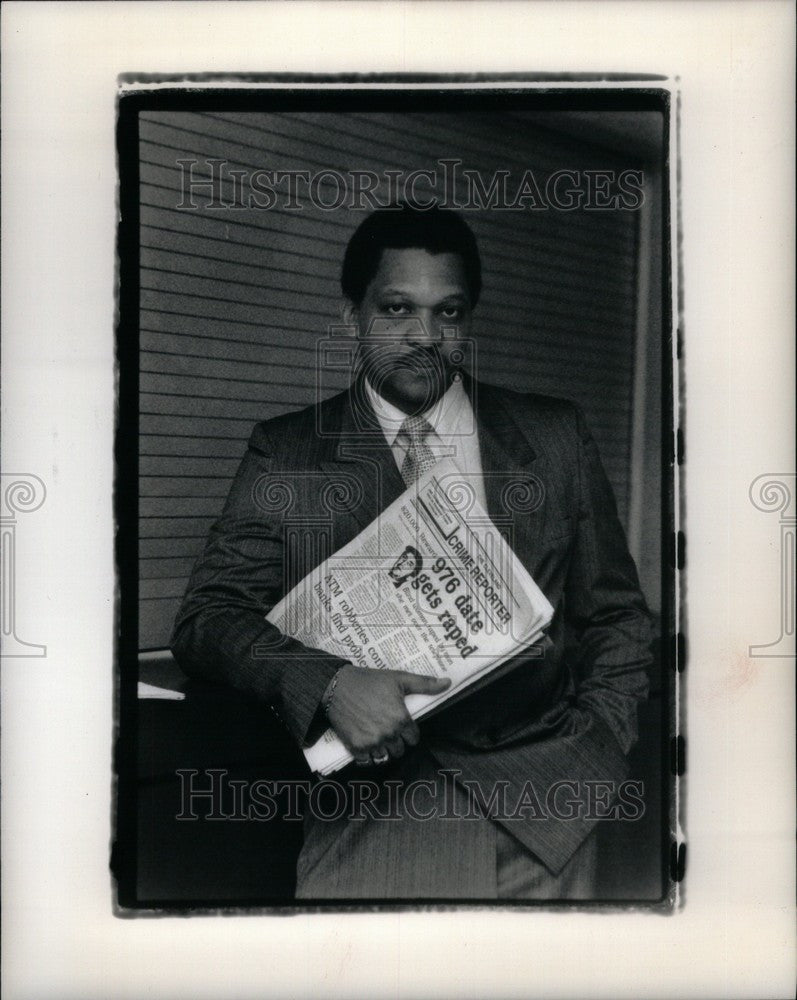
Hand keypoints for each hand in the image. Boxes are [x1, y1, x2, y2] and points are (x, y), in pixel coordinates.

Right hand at [326, 664, 450, 765]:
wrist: (337, 686)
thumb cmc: (369, 681)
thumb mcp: (399, 679)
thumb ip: (424, 684)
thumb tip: (448, 683)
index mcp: (401, 719)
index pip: (414, 739)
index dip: (408, 732)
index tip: (400, 725)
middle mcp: (388, 734)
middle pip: (400, 750)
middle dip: (396, 741)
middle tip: (386, 729)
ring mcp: (372, 743)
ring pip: (385, 758)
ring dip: (383, 750)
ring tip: (376, 736)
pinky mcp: (356, 748)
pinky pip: (367, 762)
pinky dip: (367, 756)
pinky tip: (365, 742)